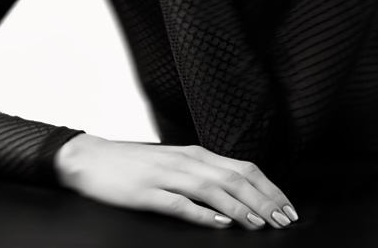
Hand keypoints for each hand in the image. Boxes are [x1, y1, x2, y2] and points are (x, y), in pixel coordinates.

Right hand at [54, 134, 297, 230]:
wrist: (91, 157)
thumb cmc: (134, 163)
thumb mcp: (174, 163)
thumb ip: (202, 174)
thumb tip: (236, 194)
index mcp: (196, 154)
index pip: (243, 168)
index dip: (269, 188)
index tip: (287, 207)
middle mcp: (186, 161)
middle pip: (234, 178)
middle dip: (264, 200)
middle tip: (283, 219)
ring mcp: (167, 175)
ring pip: (213, 189)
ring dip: (241, 207)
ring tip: (260, 224)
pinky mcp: (147, 191)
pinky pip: (180, 203)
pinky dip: (203, 213)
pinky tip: (219, 223)